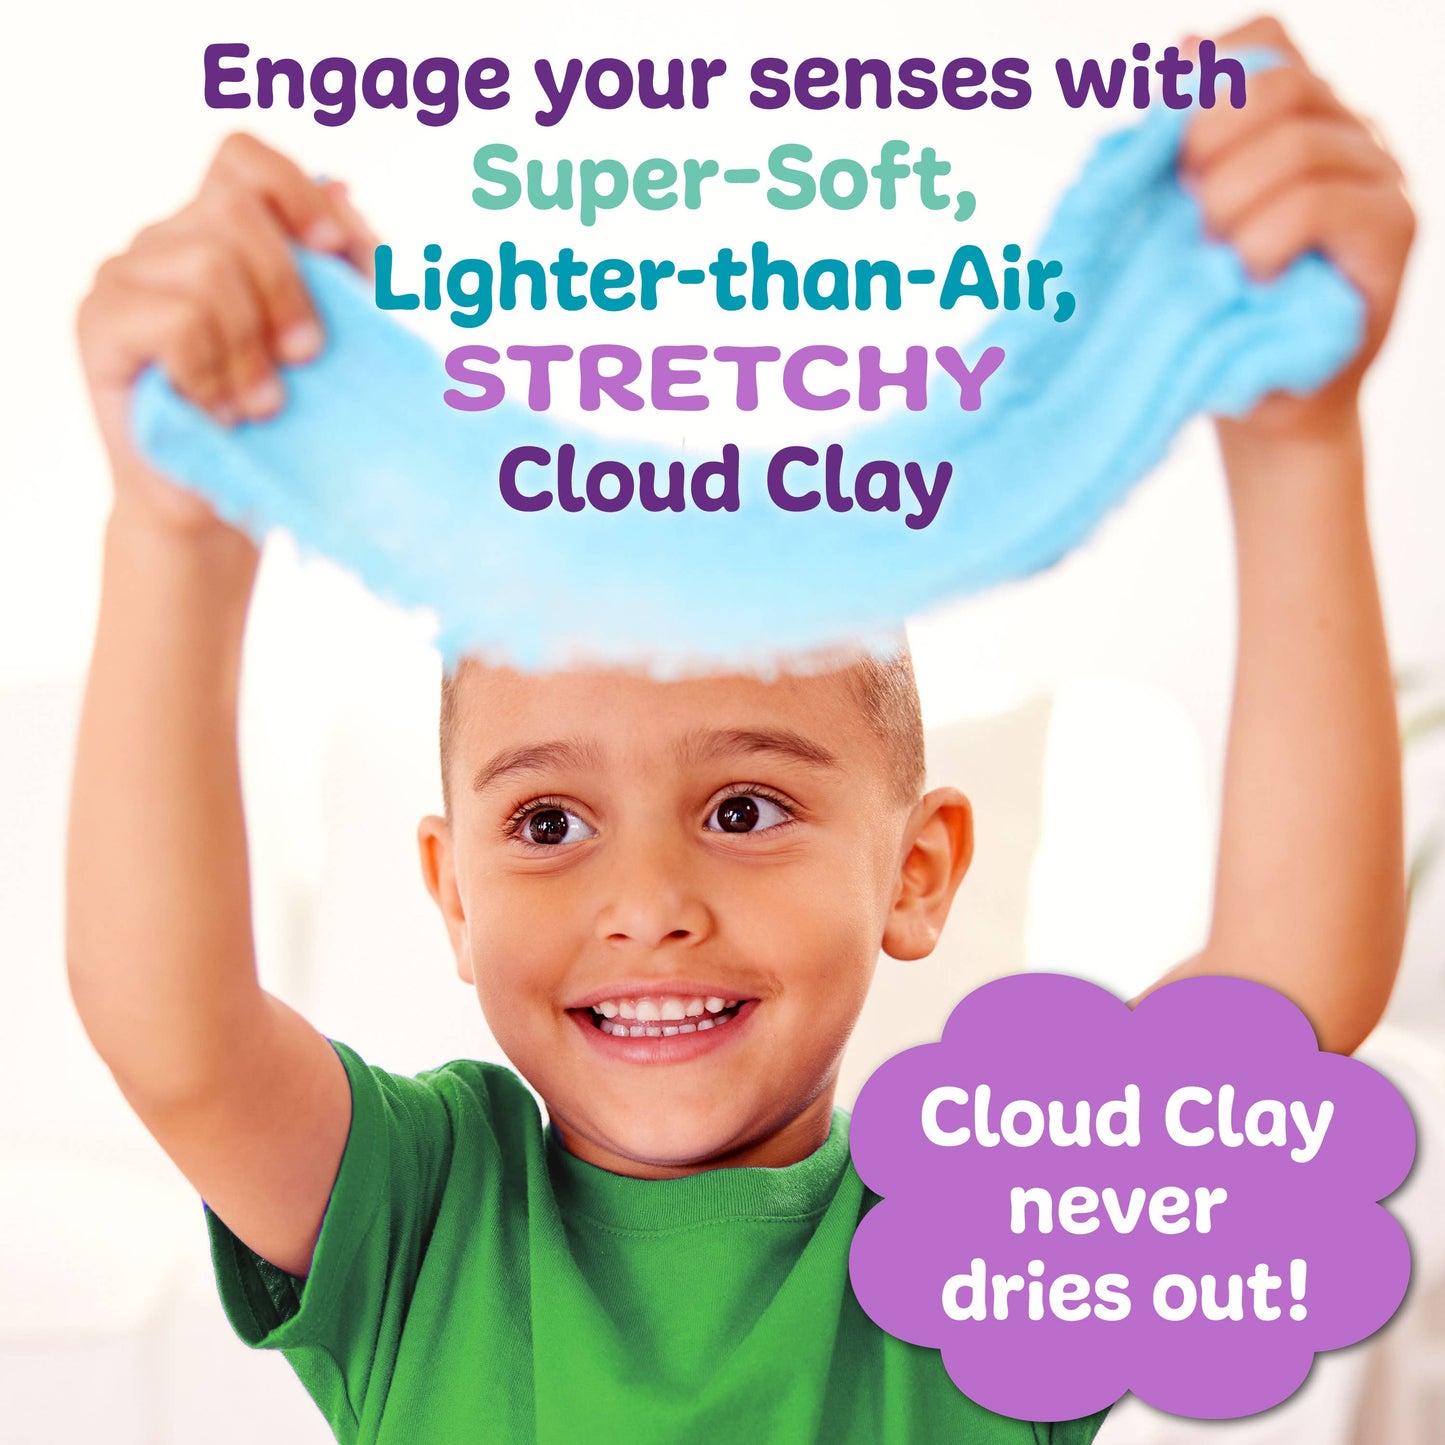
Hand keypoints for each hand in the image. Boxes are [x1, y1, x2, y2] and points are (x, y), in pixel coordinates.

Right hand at [77, 132, 376, 538]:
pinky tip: (220, 412)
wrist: (220, 504)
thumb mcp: (333, 348)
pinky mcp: (100, 327)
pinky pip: (173, 320)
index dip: (296, 191)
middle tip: (309, 358)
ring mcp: (126, 279)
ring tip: (262, 406)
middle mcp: (166, 243)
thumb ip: (345, 270)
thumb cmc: (281, 425)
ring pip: (207, 268)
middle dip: (288, 288)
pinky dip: (212, 372)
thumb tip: (346, 188)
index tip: (337, 252)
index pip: (243, 159)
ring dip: (251, 347)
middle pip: (232, 211)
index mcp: (219, 233)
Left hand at [1177, 17, 1415, 443]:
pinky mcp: (1392, 231)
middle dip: (1209, 144)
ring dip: (1230, 204)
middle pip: (1280, 84)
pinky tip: (1246, 275)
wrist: (1260, 401)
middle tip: (1186, 215)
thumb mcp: (1177, 222)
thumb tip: (1183, 47)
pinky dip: (1265, 238)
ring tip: (1214, 259)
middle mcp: (1349, 132)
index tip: (1171, 155)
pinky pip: (1320, 201)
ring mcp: (1379, 177)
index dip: (1208, 81)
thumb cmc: (1214, 312)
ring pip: (1297, 143)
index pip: (1265, 43)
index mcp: (1297, 117)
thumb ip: (1179, 143)